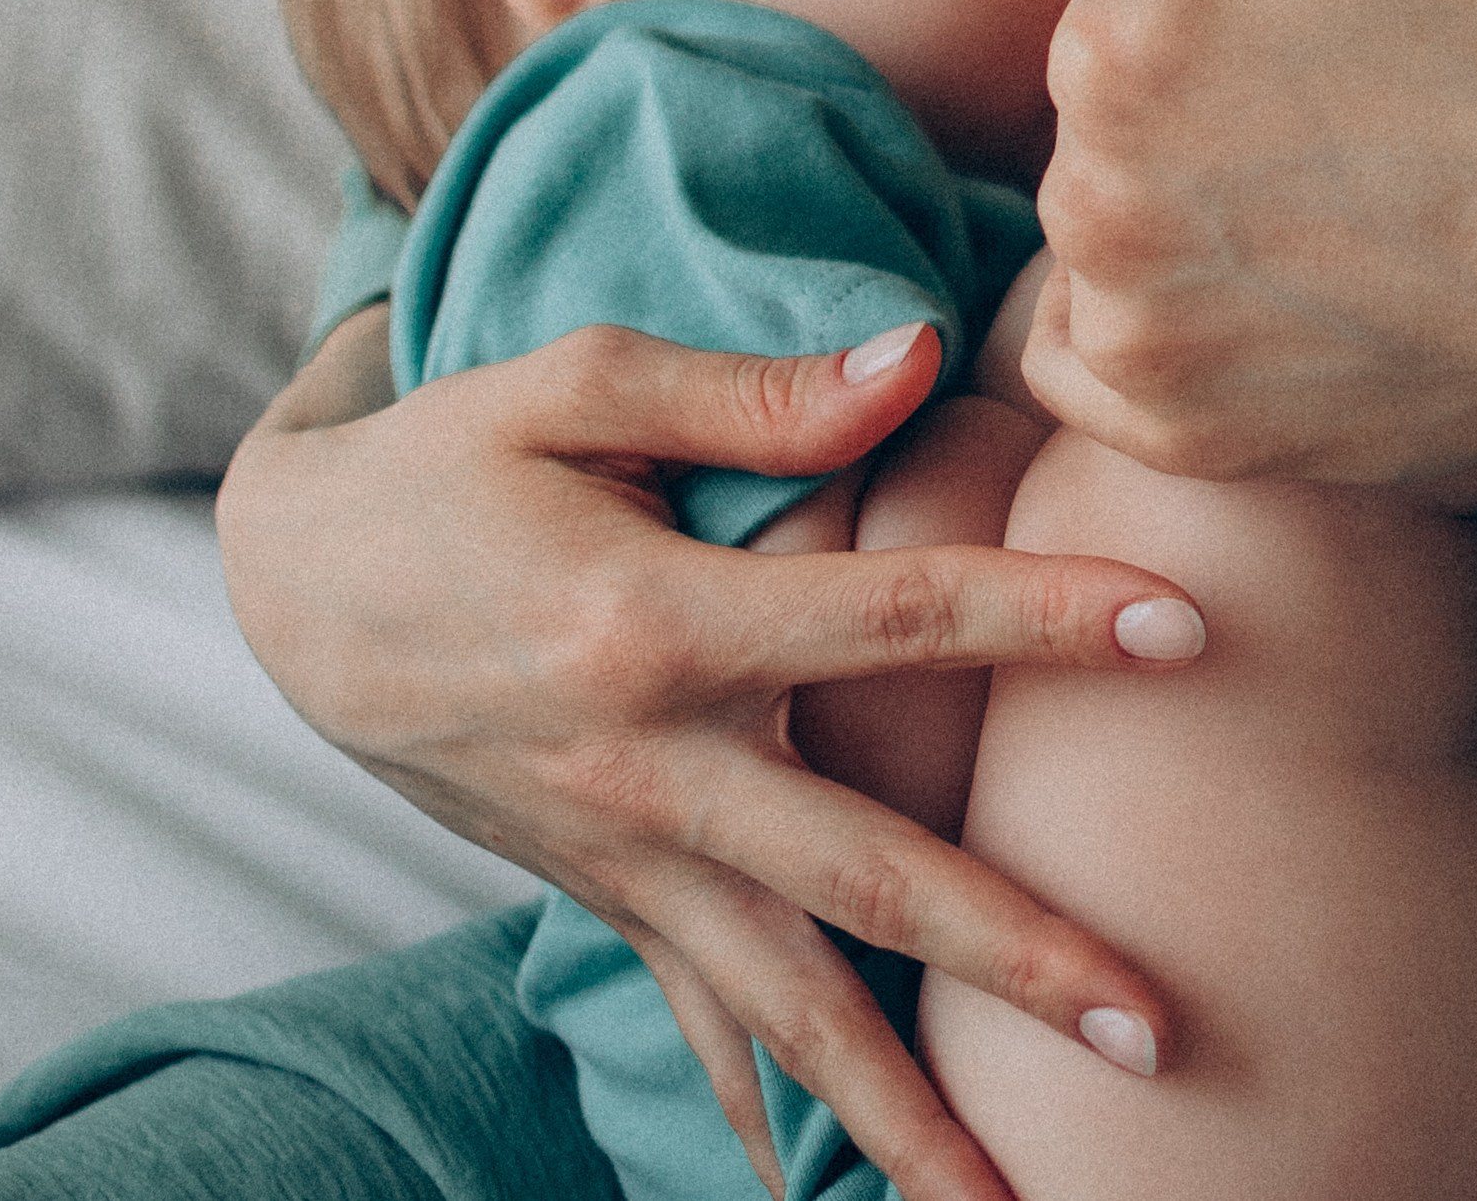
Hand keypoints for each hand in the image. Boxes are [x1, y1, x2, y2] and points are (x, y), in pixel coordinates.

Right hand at [217, 315, 1204, 1200]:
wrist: (292, 583)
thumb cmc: (453, 457)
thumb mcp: (574, 384)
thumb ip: (751, 390)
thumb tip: (918, 358)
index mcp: (660, 620)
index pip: (890, 617)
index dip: (1041, 617)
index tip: (1184, 628)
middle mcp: (650, 765)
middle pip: (862, 875)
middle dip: (1014, 957)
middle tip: (1153, 1031)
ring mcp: (622, 852)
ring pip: (785, 1004)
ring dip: (902, 1108)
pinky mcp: (599, 892)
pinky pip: (696, 1018)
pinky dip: (758, 1109)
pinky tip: (821, 1193)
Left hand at [1006, 0, 1476, 642]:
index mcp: (1118, 48)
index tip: (1343, 15)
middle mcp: (1089, 198)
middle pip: (1107, 85)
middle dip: (1201, 74)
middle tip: (1352, 107)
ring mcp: (1130, 331)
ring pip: (1106, 203)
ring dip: (1183, 184)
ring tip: (1336, 195)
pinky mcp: (1175, 431)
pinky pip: (1094, 343)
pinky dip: (1159, 309)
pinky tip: (1277, 285)